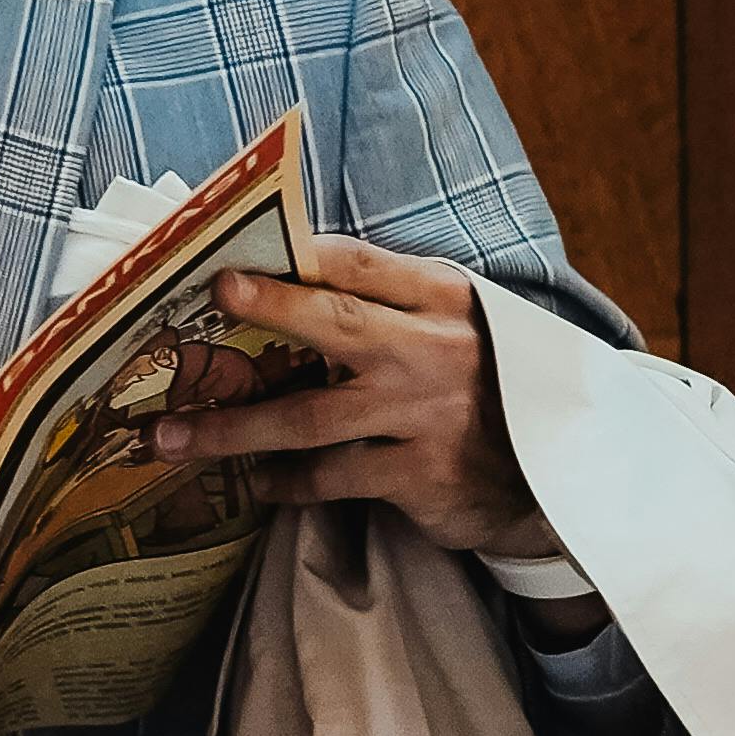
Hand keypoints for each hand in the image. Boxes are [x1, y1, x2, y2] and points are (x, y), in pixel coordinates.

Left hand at [151, 239, 548, 557]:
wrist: (562, 474)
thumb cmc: (486, 386)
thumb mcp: (456, 326)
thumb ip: (391, 302)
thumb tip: (289, 271)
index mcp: (441, 299)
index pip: (359, 262)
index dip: (294, 253)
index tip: (229, 252)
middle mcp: (433, 351)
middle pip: (335, 323)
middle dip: (268, 307)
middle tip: (211, 299)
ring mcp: (426, 416)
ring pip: (311, 417)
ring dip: (233, 428)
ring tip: (171, 437)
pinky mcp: (421, 476)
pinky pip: (332, 477)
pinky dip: (285, 481)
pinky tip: (252, 483)